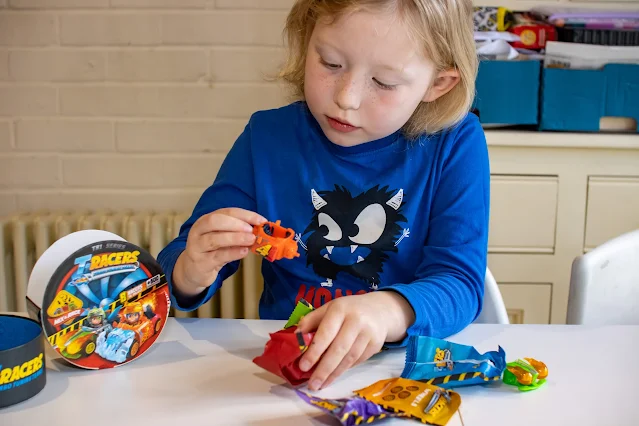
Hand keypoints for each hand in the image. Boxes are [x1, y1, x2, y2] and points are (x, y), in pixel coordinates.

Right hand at [173, 208, 265, 296]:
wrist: (193, 270)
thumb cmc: (212, 250)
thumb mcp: (223, 238)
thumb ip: (238, 233)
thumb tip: (260, 230)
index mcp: (206, 220)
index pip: (226, 212)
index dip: (245, 214)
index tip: (261, 220)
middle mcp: (198, 230)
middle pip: (215, 221)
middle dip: (236, 224)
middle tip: (251, 230)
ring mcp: (197, 247)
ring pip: (215, 239)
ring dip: (236, 238)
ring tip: (251, 240)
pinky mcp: (201, 263)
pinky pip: (217, 256)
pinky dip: (232, 253)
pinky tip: (243, 252)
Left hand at [296, 291, 414, 390]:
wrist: (379, 310)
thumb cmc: (347, 310)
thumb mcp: (328, 308)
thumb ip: (311, 321)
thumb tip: (295, 338)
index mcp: (340, 309)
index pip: (326, 333)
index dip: (314, 351)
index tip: (303, 366)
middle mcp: (356, 320)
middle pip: (339, 349)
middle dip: (324, 369)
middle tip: (312, 384)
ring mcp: (368, 333)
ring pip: (349, 358)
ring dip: (334, 374)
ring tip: (320, 384)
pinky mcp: (376, 345)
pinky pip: (357, 361)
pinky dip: (344, 369)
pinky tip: (334, 376)